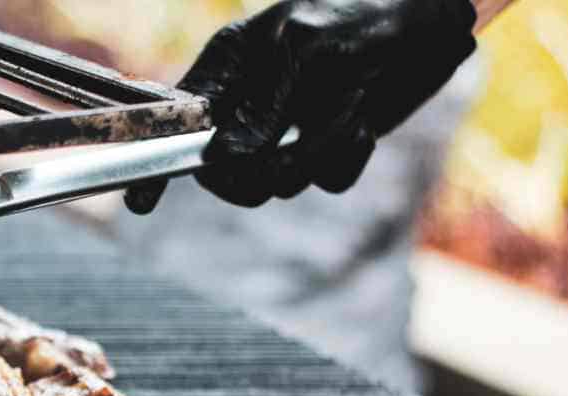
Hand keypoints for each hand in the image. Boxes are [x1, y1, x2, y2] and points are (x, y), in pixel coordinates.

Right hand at [127, 0, 476, 211]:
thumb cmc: (359, 17)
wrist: (427, 20)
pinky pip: (325, 180)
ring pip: (279, 180)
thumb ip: (261, 109)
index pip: (176, 127)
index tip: (139, 204)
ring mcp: (287, 129)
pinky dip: (346, 158)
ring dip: (315, 156)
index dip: (155, 166)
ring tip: (345, 109)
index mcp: (227, 70)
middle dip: (254, 175)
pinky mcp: (327, 146)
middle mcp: (250, 104)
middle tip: (279, 164)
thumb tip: (226, 161)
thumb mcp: (304, 53)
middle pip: (223, 171)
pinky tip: (362, 120)